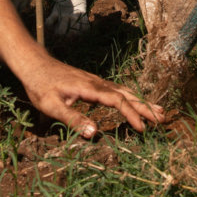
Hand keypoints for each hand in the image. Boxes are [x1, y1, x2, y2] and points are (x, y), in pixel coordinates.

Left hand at [20, 51, 164, 136]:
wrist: (32, 63)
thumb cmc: (40, 85)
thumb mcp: (52, 106)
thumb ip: (73, 120)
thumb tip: (95, 134)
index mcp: (89, 88)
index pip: (117, 101)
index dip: (131, 114)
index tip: (142, 129)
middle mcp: (96, 82)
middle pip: (126, 94)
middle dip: (144, 106)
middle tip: (163, 118)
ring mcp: (94, 81)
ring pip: (122, 90)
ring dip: (140, 100)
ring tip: (157, 110)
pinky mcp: (91, 82)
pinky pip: (115, 90)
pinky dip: (129, 96)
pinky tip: (133, 101)